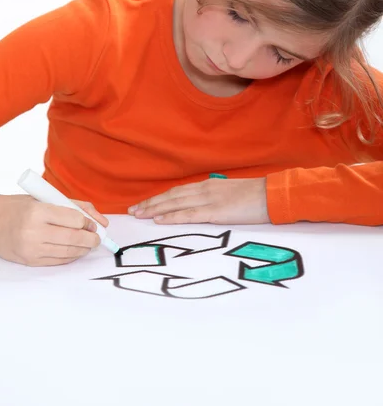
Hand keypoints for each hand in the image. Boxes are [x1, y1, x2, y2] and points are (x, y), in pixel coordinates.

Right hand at [0, 193, 107, 265]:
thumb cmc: (19, 206)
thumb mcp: (45, 198)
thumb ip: (76, 206)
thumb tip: (103, 222)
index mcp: (37, 210)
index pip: (74, 219)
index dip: (88, 223)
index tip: (92, 224)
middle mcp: (33, 231)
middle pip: (74, 238)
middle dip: (91, 239)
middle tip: (96, 237)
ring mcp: (30, 248)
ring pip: (68, 252)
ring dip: (83, 249)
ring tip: (88, 243)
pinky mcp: (29, 261)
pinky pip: (58, 261)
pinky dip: (71, 256)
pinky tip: (75, 250)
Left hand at [128, 177, 269, 224]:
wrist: (272, 195)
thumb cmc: (255, 197)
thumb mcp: (231, 195)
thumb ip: (215, 199)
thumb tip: (203, 207)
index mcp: (208, 185)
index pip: (177, 192)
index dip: (160, 198)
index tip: (145, 204)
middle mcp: (204, 190)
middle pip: (171, 196)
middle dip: (151, 203)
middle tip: (133, 211)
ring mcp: (209, 200)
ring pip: (175, 204)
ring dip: (155, 209)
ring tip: (139, 215)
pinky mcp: (216, 212)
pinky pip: (189, 215)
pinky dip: (172, 217)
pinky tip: (159, 220)